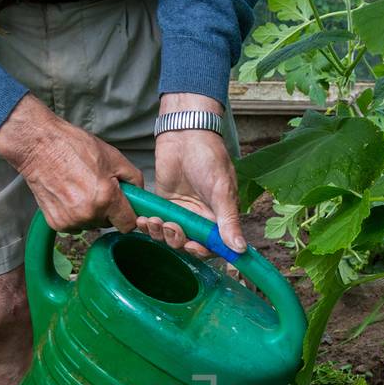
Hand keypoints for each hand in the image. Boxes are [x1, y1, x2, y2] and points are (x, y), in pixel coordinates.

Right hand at [0, 94, 140, 232]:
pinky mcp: (56, 223)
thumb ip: (134, 179)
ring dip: (90, 212)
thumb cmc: (73, 147)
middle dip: (108, 209)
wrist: (38, 146)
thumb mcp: (113, 156)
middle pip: (108, 223)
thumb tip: (140, 194)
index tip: (124, 207)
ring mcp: (70, 220)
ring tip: (80, 188)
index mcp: (106, 198)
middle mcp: (88, 214)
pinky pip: (74, 225)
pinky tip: (68, 194)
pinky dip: (74, 214)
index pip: (128, 224)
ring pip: (91, 224)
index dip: (128, 215)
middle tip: (97, 187)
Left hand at [142, 93, 245, 257]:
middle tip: (171, 228)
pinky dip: (149, 226)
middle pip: (187, 243)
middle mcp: (200, 217)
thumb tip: (239, 249)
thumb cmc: (209, 157)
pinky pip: (156, 222)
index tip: (191, 246)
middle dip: (177, 241)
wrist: (186, 133)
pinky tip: (144, 220)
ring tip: (155, 222)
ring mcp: (181, 210)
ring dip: (161, 234)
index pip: (211, 245)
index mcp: (218, 217)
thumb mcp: (222, 190)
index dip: (201, 251)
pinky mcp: (164, 203)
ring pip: (169, 236)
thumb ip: (228, 221)